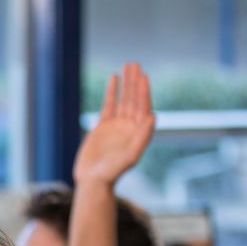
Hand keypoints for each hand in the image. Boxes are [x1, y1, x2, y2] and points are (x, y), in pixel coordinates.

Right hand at [72, 62, 154, 185]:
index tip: (143, 76)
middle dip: (135, 82)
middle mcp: (130, 126)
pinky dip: (111, 92)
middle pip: (134, 99)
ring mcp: (117, 126)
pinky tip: (114, 79)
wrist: (93, 181)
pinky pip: (109, 105)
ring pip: (123, 99)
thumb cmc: (113, 172)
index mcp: (139, 132)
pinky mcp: (103, 127)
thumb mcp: (131, 156)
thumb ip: (143, 137)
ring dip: (126, 83)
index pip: (143, 107)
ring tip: (127, 65)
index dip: (143, 91)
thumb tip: (154, 116)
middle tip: (135, 64)